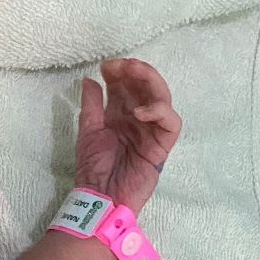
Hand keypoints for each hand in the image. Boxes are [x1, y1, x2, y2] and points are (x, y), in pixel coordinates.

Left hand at [74, 58, 181, 213]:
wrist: (100, 195)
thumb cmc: (94, 168)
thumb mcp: (88, 131)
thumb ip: (91, 106)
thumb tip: (89, 79)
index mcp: (121, 114)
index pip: (126, 86)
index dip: (120, 72)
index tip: (106, 65)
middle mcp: (138, 119)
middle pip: (146, 87)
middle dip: (137, 71)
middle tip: (124, 64)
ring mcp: (151, 130)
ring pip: (163, 98)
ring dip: (150, 81)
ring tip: (134, 74)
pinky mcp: (162, 145)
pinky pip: (171, 123)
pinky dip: (159, 111)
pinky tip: (140, 111)